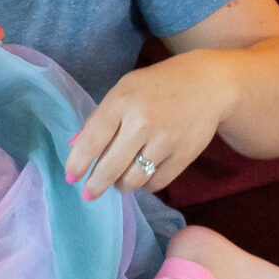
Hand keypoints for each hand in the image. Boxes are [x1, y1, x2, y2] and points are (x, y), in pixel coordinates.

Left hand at [65, 54, 232, 200]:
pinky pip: (156, 183)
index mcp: (122, 101)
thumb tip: (74, 147)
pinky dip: (146, 184)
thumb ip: (100, 118)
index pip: (91, 140)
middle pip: (110, 167)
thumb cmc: (158, 87)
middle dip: (96, 185)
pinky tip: (143, 175)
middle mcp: (142, 121)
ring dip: (121, 185)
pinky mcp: (184, 154)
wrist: (208, 85)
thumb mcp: (125, 90)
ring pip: (133, 180)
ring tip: (119, 182)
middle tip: (89, 194)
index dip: (78, 163)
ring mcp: (165, 139)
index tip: (71, 178)